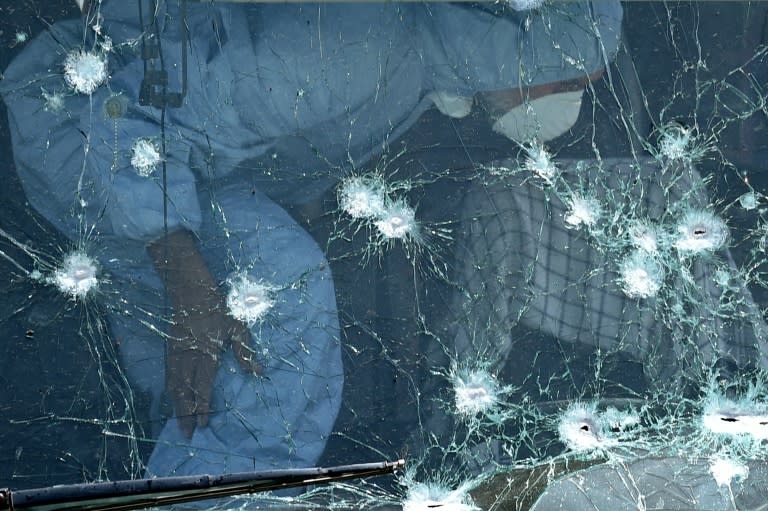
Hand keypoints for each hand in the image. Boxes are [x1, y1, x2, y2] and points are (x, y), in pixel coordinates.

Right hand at [168, 305, 260, 438]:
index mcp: (206, 351)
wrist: (189, 288)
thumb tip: (258, 372)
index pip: (203, 385)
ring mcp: (176, 353)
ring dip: (176, 407)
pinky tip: (172, 402)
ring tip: (179, 425)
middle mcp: (188, 356)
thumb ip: (245, 351)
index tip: (203, 424)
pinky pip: (168, 376)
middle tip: (187, 435)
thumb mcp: (238, 325)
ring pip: (174, 386)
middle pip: (185, 391)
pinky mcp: (169, 350)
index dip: (203, 406)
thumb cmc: (218, 307)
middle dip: (186, 414)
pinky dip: (170, 393)